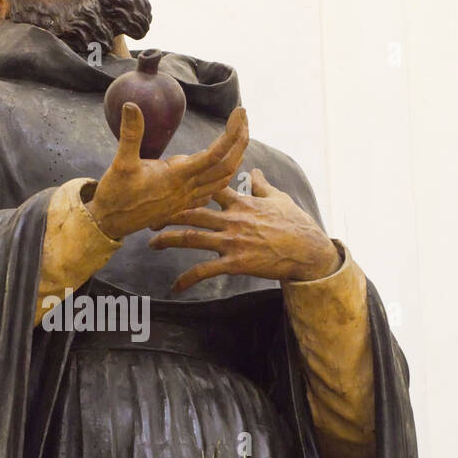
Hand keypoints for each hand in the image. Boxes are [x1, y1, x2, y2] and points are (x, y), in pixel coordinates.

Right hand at [86, 103, 248, 241]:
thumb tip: (131, 105)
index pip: (214, 155)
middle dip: (240, 141)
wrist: (110, 223)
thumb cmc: (115, 195)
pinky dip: (223, 175)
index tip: (239, 112)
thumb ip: (130, 135)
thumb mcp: (120, 163)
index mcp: (177, 177)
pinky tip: (223, 165)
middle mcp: (187, 189)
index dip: (231, 133)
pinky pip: (212, 190)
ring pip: (223, 179)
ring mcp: (188, 198)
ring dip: (235, 157)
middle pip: (227, 166)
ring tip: (239, 136)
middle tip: (244, 117)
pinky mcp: (184, 203)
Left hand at [149, 169, 341, 291]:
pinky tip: (175, 287)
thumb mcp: (280, 199)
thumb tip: (255, 170)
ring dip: (168, 240)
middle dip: (168, 212)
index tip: (171, 177)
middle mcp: (232, 219)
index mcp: (241, 202)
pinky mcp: (235, 263)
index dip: (189, 179)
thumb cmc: (297, 224)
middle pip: (191, 211)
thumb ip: (263, 185)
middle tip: (149, 214)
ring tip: (151, 244)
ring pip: (192, 238)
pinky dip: (187, 279)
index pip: (210, 185)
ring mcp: (232, 241)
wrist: (309, 251)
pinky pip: (205, 271)